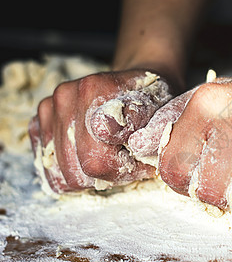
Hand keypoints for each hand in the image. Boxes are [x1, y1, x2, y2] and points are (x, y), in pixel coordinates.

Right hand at [29, 69, 175, 193]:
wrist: (139, 86)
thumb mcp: (161, 110)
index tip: (141, 161)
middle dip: (108, 174)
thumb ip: (142, 125)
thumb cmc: (153, 102)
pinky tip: (92, 156)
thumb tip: (114, 136)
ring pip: (62, 174)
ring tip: (112, 157)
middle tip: (129, 160)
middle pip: (78, 170)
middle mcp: (65, 96)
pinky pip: (47, 168)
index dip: (123, 168)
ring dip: (90, 175)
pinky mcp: (39, 121)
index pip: (98, 159)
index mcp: (94, 90)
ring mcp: (49, 108)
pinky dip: (71, 171)